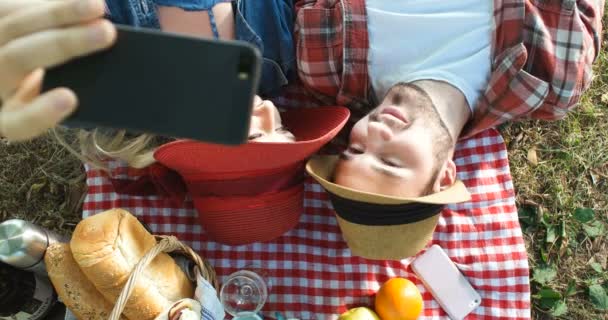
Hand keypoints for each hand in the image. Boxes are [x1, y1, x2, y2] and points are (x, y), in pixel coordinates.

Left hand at [0, 0, 115, 140]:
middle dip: (64, 43)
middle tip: (107, 32)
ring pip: (15, 25)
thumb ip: (62, 101)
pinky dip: (48, 5)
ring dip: (59, 12)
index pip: (20, 122)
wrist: (8, 75)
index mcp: (7, 119)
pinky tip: (75, 4)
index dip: (42, 112)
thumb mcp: (45, 109)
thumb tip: (103, 71)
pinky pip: (11, 7)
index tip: (70, 98)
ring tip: (97, 6)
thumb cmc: (35, 96)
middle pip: (18, 60)